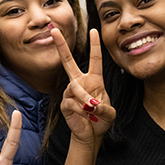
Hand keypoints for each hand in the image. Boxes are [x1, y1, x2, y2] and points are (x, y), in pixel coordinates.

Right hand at [50, 26, 115, 145]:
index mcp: (94, 80)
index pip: (95, 60)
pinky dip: (80, 110)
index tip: (94, 30)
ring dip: (85, 99)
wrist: (91, 135)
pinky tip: (84, 115)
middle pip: (68, 61)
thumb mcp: (109, 113)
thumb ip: (104, 108)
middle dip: (61, 46)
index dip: (94, 45)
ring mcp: (71, 92)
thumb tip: (91, 104)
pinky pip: (71, 102)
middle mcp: (80, 83)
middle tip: (54, 30)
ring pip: (75, 88)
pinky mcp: (64, 103)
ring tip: (92, 110)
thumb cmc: (101, 120)